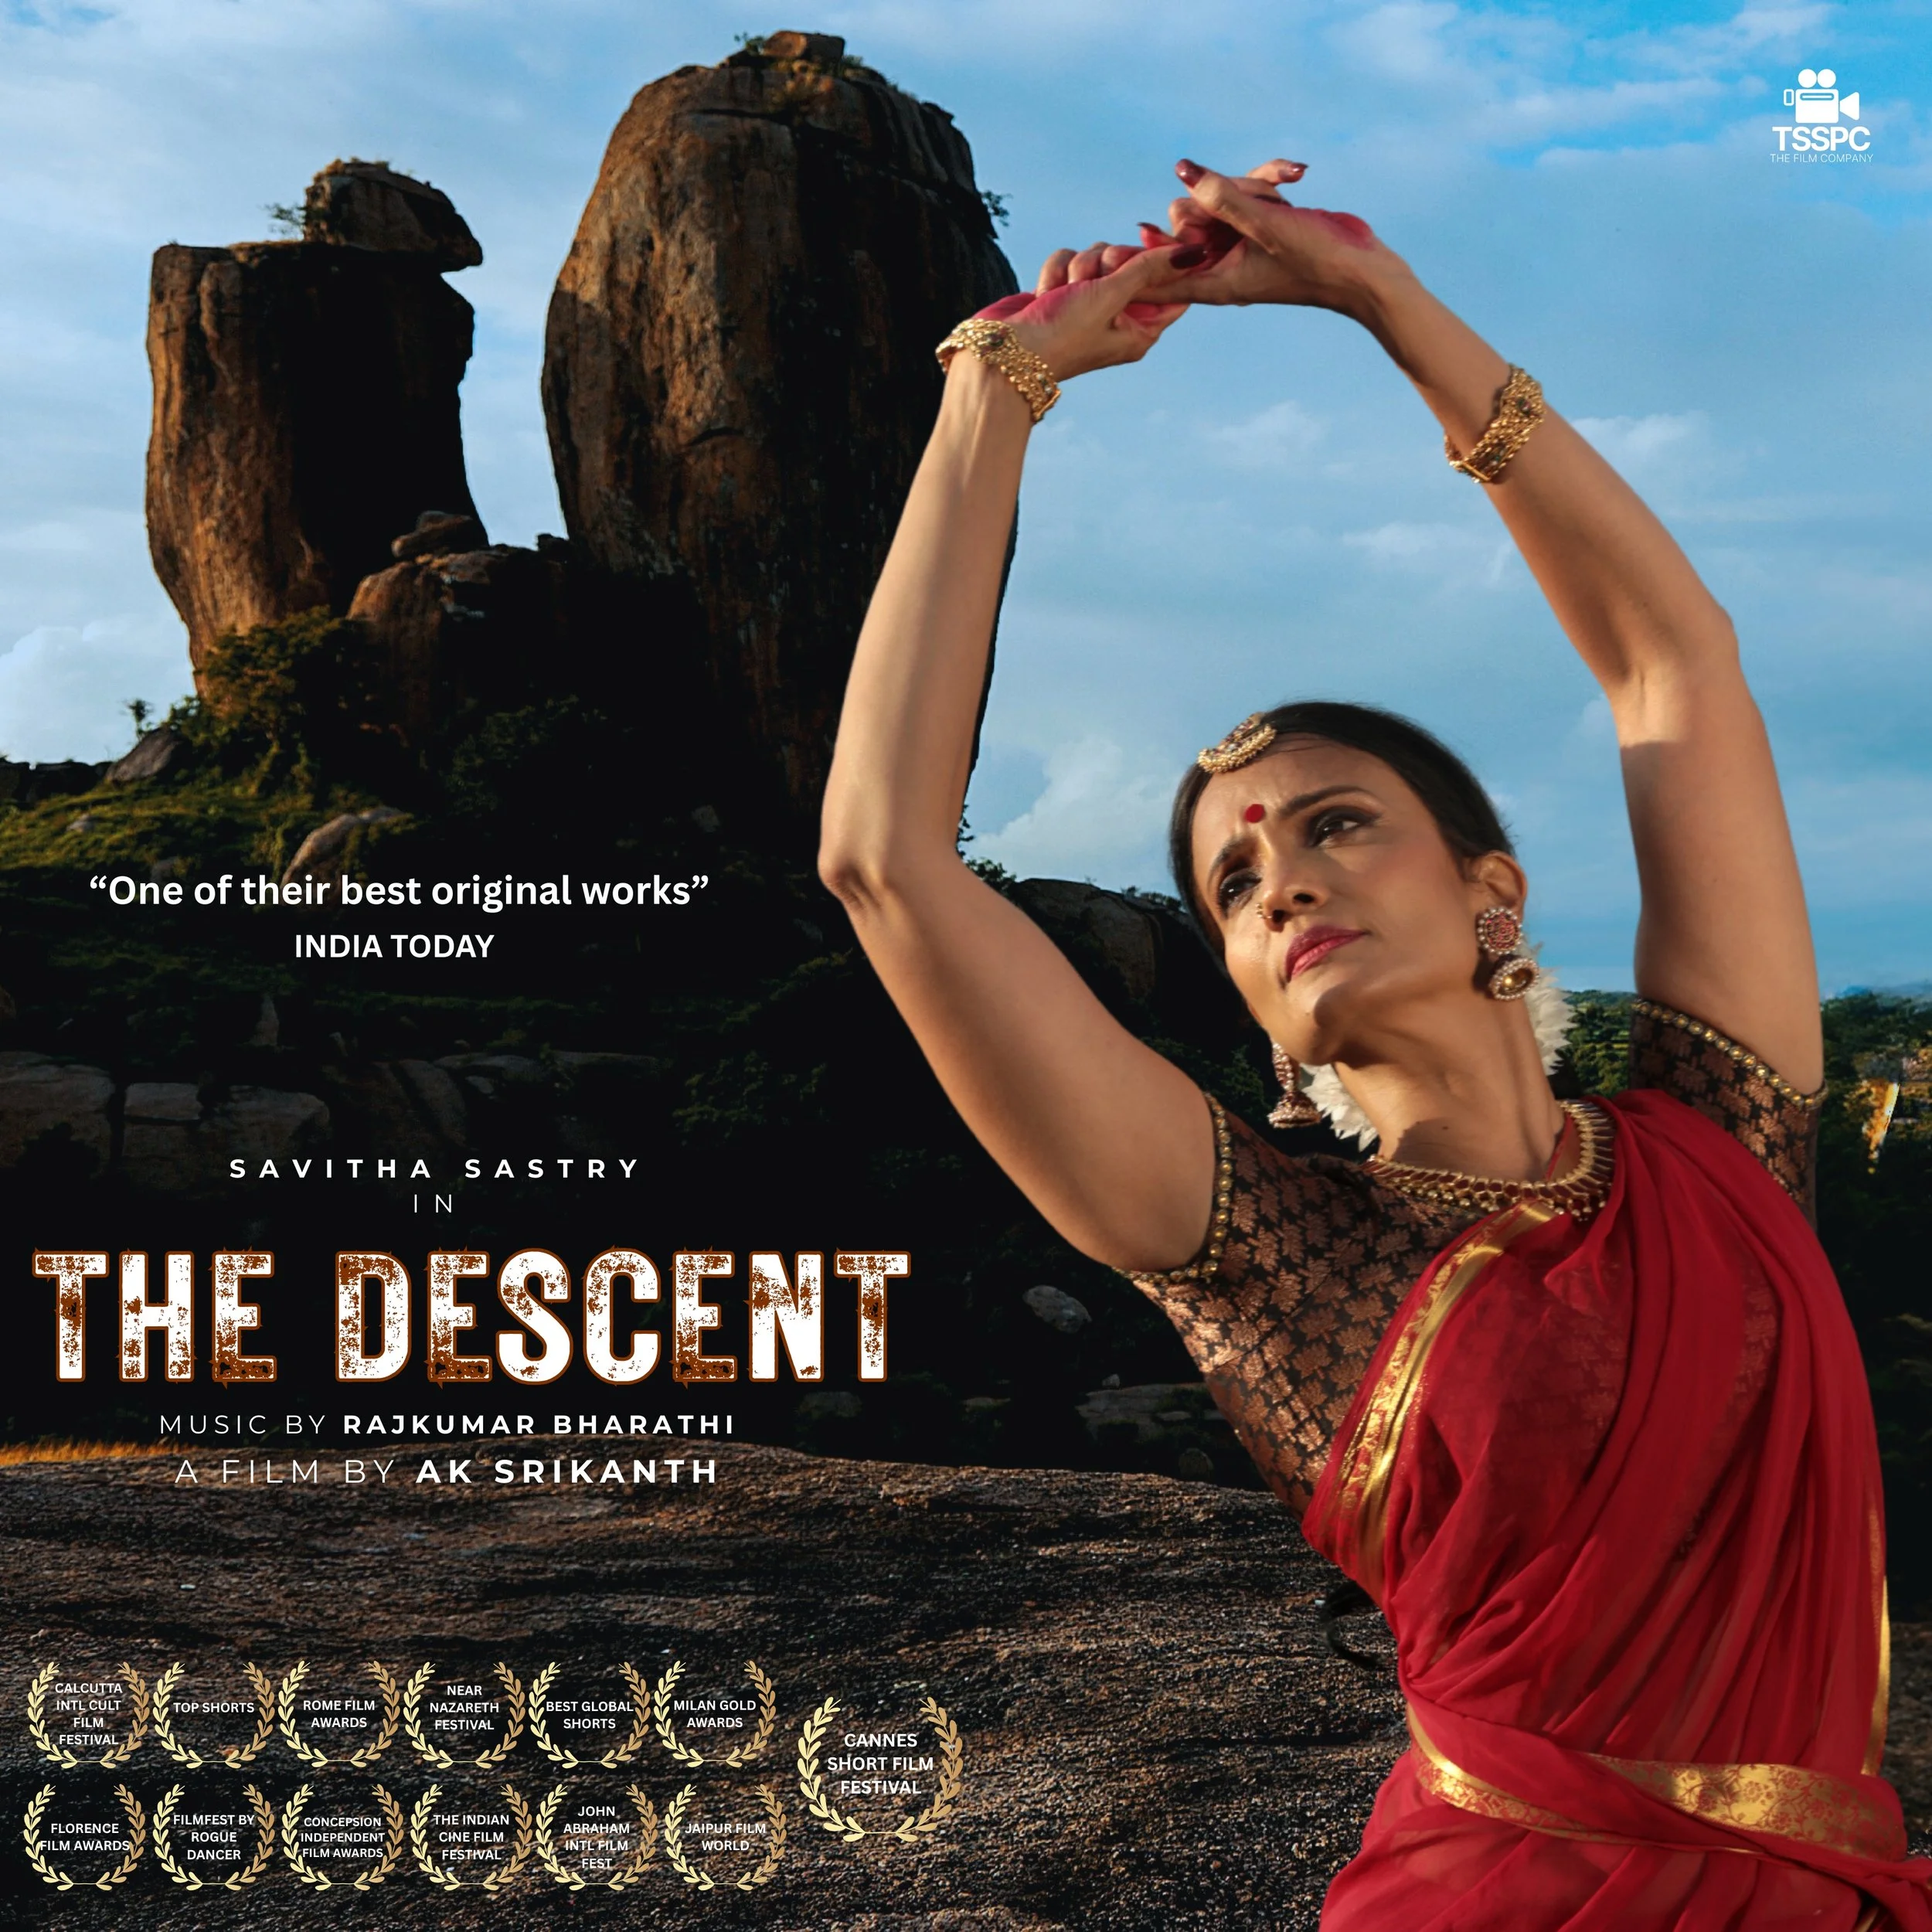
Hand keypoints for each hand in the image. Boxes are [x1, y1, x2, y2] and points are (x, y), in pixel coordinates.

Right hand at [967, 243, 1189, 382]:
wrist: (1006, 352)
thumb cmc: (1062, 334)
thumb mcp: (1110, 296)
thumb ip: (1148, 269)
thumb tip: (1193, 253)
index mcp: (1141, 330)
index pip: (1170, 286)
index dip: (1162, 259)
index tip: (1148, 241)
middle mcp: (1118, 316)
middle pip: (1132, 262)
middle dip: (1108, 261)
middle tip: (1095, 276)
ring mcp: (1089, 304)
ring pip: (1096, 255)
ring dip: (1077, 266)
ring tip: (1063, 292)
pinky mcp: (1063, 292)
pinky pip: (1069, 258)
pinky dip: (1055, 270)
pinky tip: (1045, 293)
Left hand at [1137, 159, 1404, 315]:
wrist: (1363, 270)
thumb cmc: (1316, 259)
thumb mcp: (1265, 224)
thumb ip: (1221, 196)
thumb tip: (1182, 170)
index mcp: (1213, 279)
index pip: (1156, 276)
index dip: (1132, 260)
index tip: (1111, 247)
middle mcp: (1221, 262)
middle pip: (1187, 219)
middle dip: (1218, 197)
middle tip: (1256, 201)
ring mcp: (1241, 243)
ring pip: (1219, 199)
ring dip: (1251, 186)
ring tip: (1284, 195)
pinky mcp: (1261, 226)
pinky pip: (1248, 193)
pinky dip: (1268, 180)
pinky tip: (1295, 175)